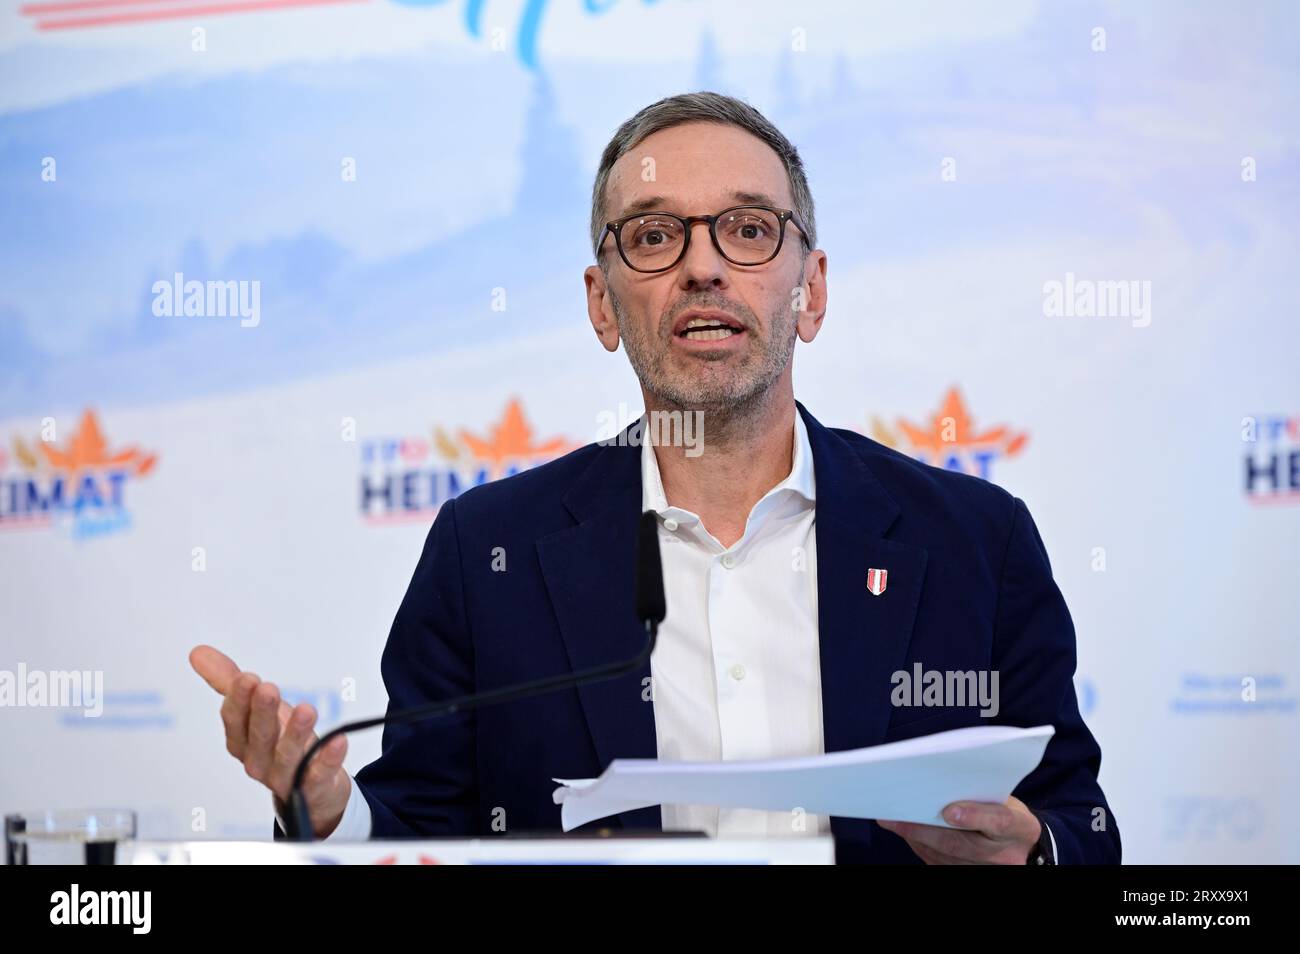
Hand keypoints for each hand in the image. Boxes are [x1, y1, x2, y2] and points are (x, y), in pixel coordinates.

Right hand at [189, 644, 350, 838]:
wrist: (308, 787)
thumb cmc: (279, 741)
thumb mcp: (255, 708)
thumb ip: (229, 681)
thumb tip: (198, 652)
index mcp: (243, 740)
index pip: (235, 719)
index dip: (239, 699)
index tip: (246, 677)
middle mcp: (259, 760)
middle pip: (260, 736)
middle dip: (262, 713)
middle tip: (267, 689)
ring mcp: (286, 776)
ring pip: (287, 756)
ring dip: (295, 734)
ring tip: (307, 710)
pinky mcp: (314, 785)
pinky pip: (319, 774)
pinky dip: (328, 758)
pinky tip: (338, 741)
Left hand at [877, 795, 1041, 864]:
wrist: (1024, 846)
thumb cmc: (1008, 812)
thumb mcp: (1004, 798)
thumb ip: (977, 793)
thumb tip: (936, 784)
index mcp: (1020, 827)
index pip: (999, 822)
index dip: (974, 816)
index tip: (949, 811)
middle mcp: (1006, 855)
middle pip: (962, 844)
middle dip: (924, 829)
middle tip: (894, 817)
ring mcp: (989, 870)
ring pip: (947, 857)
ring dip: (917, 839)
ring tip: (893, 822)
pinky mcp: (973, 876)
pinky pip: (942, 864)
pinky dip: (922, 848)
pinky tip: (909, 834)